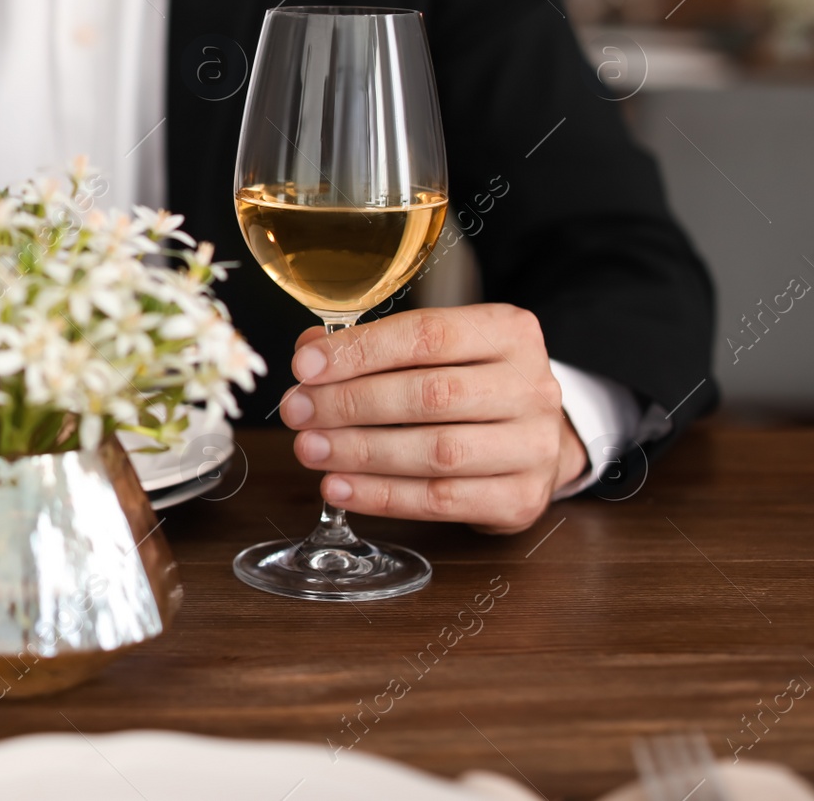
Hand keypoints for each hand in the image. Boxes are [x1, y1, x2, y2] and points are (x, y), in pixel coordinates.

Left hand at [280, 304, 586, 534]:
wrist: (532, 442)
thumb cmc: (469, 387)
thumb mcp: (431, 352)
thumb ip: (371, 347)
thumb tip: (310, 355)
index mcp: (508, 332)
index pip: (426, 335)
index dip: (360, 351)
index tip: (305, 367)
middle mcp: (531, 386)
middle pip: (430, 394)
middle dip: (351, 404)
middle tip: (298, 412)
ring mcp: (534, 446)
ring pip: (437, 452)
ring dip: (361, 452)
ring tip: (310, 449)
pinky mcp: (523, 498)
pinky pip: (442, 501)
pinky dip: (382, 496)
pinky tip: (339, 488)